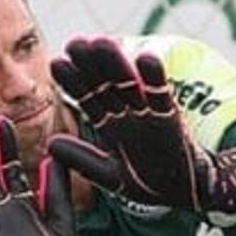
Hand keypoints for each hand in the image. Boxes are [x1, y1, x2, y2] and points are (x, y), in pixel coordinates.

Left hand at [48, 37, 235, 214]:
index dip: (72, 82)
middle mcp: (126, 113)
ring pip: (130, 84)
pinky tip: (146, 58)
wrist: (185, 193)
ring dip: (118, 63)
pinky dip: (155, 78)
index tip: (56, 62)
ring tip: (104, 42)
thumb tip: (50, 144)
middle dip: (91, 65)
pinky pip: (162, 95)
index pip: (87, 98)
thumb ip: (83, 161)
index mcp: (109, 125)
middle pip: (106, 84)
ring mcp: (148, 112)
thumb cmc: (148, 185)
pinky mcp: (171, 117)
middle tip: (76, 43)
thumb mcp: (111, 176)